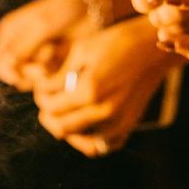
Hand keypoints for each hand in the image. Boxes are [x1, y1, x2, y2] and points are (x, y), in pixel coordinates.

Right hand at [0, 0, 90, 90]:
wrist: (90, 9)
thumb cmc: (62, 11)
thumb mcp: (40, 26)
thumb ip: (20, 48)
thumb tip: (4, 67)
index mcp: (10, 32)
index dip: (5, 72)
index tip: (19, 76)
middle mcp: (20, 45)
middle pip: (14, 73)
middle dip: (28, 72)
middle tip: (43, 66)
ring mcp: (37, 54)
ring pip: (31, 78)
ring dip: (42, 72)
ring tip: (54, 53)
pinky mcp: (52, 62)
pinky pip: (48, 78)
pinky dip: (54, 72)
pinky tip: (62, 56)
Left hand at [32, 16, 181, 156]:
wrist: (148, 48)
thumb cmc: (113, 43)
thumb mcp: (81, 51)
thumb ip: (61, 75)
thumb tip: (43, 88)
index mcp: (89, 90)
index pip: (51, 105)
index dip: (40, 94)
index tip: (41, 84)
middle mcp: (103, 111)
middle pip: (61, 126)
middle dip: (48, 112)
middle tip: (46, 98)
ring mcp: (118, 122)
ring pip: (80, 141)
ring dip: (66, 127)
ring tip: (61, 110)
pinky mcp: (128, 126)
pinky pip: (103, 146)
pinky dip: (89, 139)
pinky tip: (82, 122)